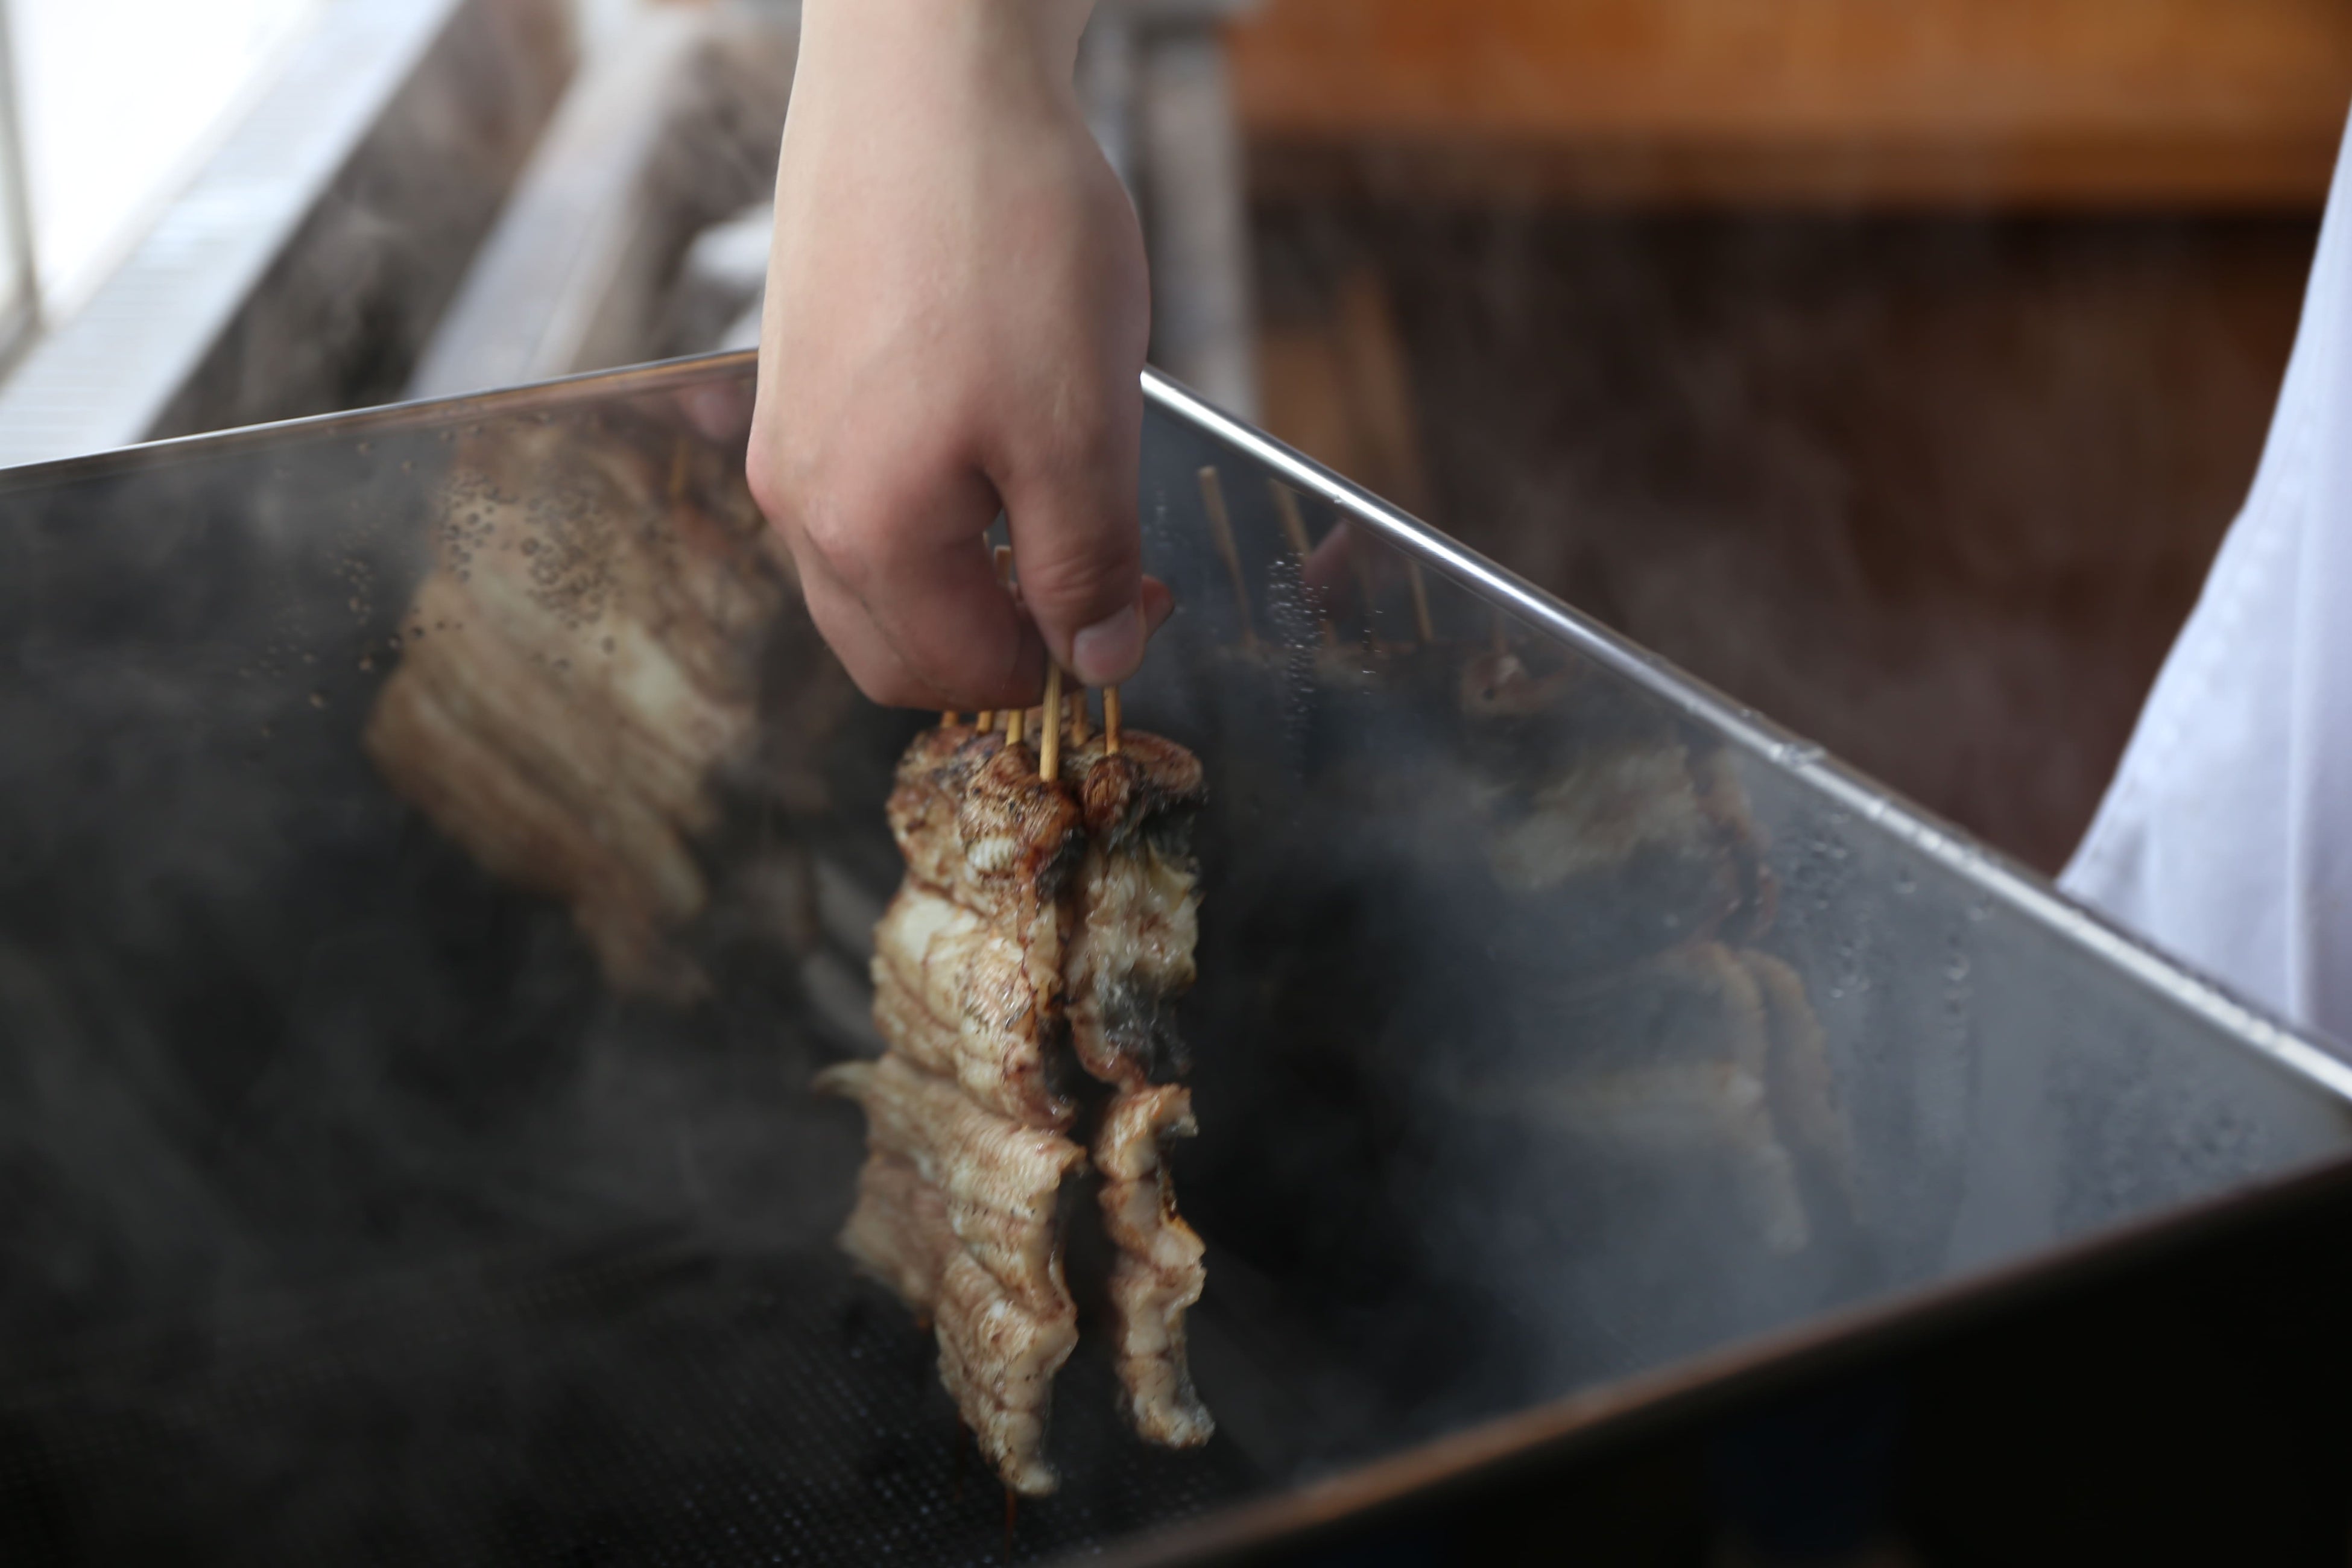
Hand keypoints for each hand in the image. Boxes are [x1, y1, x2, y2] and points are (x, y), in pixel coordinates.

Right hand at [748, 0, 1171, 710]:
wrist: (925, 72)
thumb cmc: (1004, 239)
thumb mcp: (1081, 429)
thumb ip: (1087, 566)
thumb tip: (1095, 662)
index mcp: (864, 535)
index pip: (958, 674)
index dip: (1061, 663)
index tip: (1141, 605)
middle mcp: (800, 500)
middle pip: (896, 646)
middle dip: (999, 641)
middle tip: (1098, 582)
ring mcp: (788, 435)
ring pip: (873, 572)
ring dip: (964, 577)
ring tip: (1050, 502)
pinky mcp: (795, 373)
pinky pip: (857, 491)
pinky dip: (928, 509)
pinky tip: (991, 438)